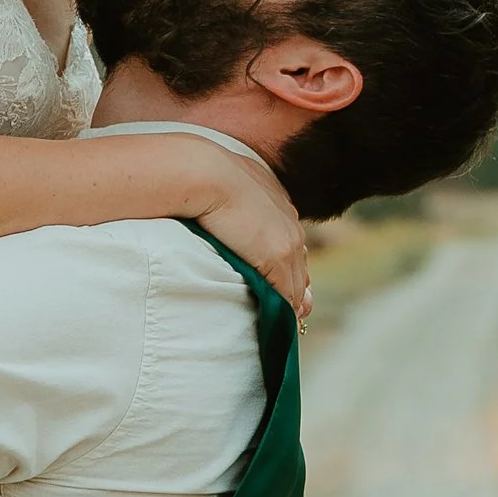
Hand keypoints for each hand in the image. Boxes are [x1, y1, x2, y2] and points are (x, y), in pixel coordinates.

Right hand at [170, 149, 309, 318]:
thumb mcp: (220, 184)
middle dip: (298, 286)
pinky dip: (283, 309)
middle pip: (299, 263)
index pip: (288, 239)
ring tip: (288, 324)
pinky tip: (280, 322)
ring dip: (292, 302)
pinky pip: (286, 291)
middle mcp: (289, 220)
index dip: (288, 263)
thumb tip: (213, 205)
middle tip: (298, 311)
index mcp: (276, 199)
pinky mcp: (277, 257)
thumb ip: (227, 198)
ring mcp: (286, 240)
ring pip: (297, 281)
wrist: (203, 172)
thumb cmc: (198, 174)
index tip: (288, 281)